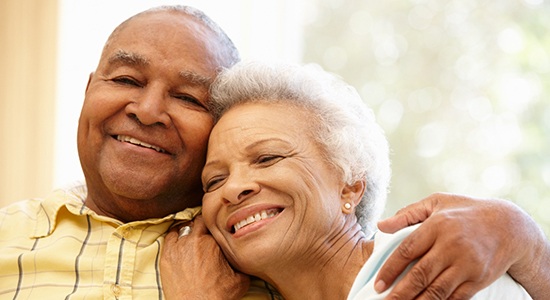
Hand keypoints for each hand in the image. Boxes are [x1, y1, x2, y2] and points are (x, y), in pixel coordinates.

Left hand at [161, 215, 249, 299]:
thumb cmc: (216, 296)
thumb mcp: (240, 280)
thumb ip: (242, 264)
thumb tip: (246, 259)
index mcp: (213, 242)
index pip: (214, 223)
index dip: (215, 226)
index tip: (216, 231)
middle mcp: (195, 240)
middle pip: (198, 222)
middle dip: (202, 226)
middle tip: (205, 234)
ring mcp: (178, 247)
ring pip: (182, 228)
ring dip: (188, 231)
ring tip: (192, 239)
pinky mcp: (166, 256)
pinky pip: (169, 237)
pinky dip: (174, 238)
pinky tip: (179, 244)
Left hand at [374, 192, 548, 298]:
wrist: (509, 226)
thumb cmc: (466, 212)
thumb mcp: (437, 203)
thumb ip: (408, 213)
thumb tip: (381, 225)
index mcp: (437, 225)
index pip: (407, 250)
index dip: (390, 269)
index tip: (378, 283)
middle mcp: (451, 245)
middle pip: (420, 274)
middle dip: (400, 292)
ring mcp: (466, 264)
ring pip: (437, 290)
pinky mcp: (479, 278)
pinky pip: (455, 297)